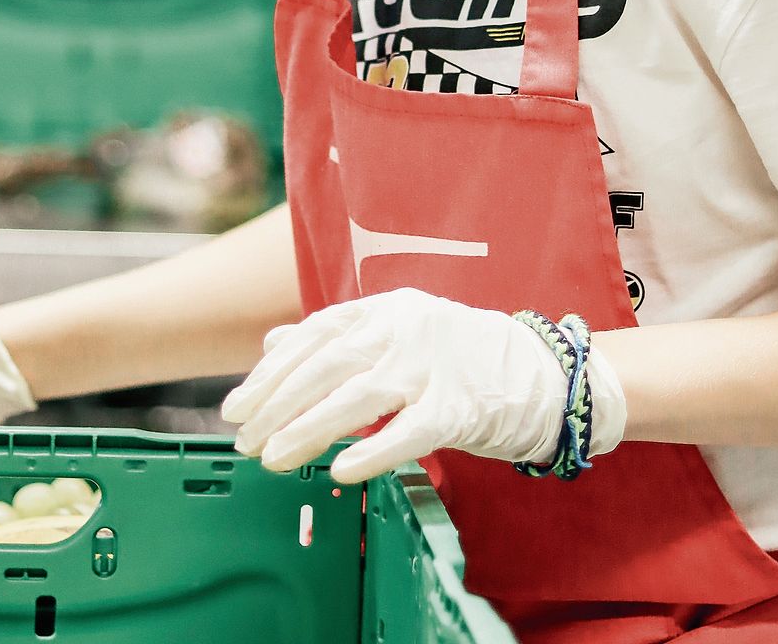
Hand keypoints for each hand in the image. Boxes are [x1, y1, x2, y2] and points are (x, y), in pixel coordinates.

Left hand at [222, 287, 624, 484]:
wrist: (540, 371)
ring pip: (359, 395)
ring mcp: (434, 364)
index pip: (314, 335)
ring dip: (309, 428)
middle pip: (328, 364)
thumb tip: (273, 343)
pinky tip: (341, 469)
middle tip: (245, 438)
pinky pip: (411, 430)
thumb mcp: (394, 332)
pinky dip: (374, 449)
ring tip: (274, 457)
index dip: (271, 372)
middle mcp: (405, 328)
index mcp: (385, 308)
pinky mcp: (462, 404)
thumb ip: (336, 337)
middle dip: (278, 404)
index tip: (237, 405)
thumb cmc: (457, 357)